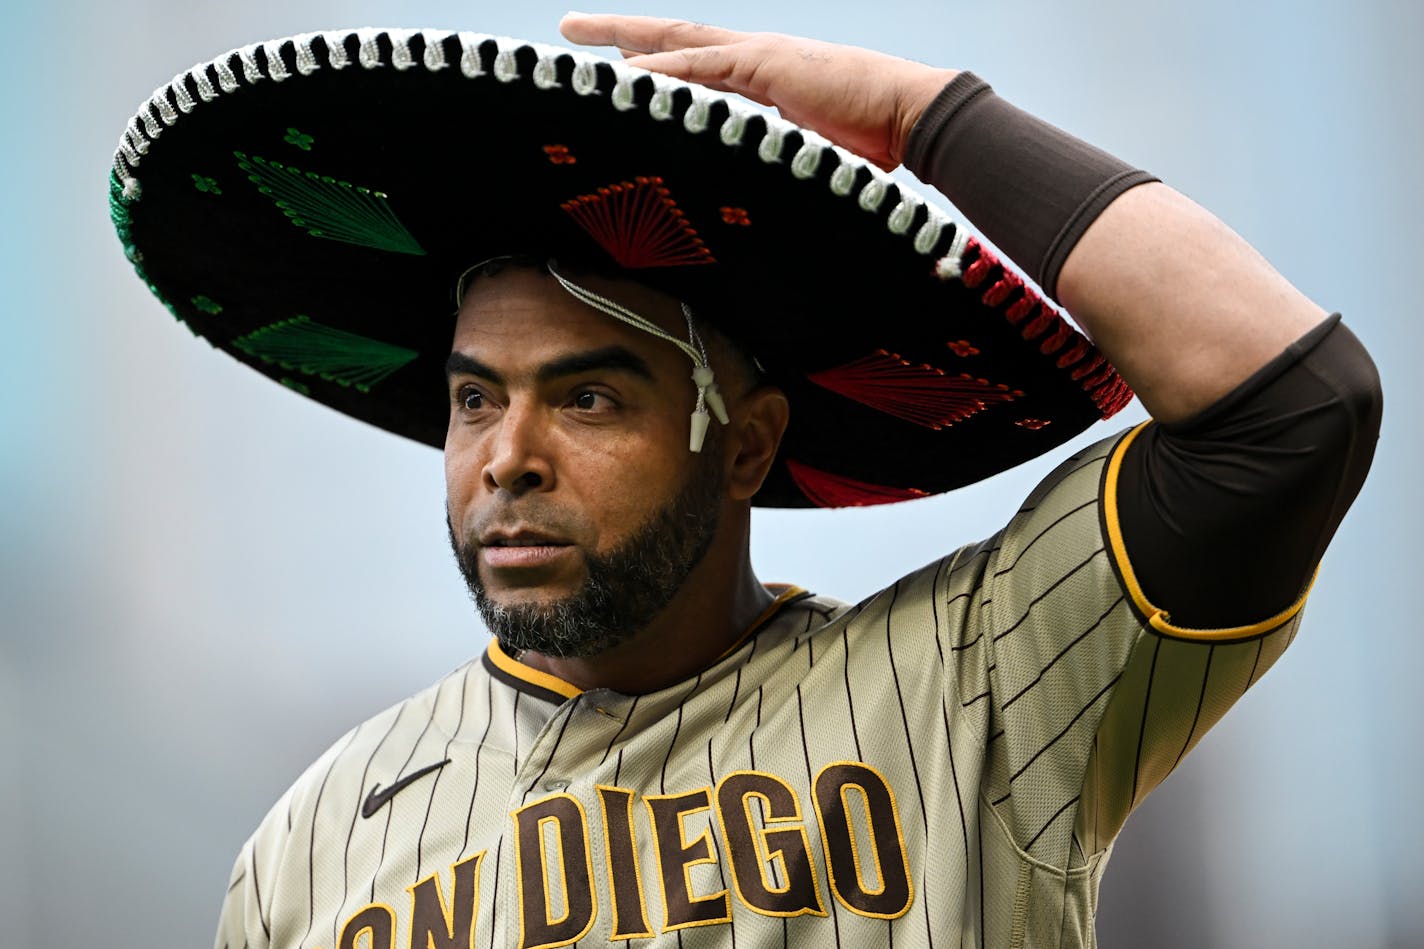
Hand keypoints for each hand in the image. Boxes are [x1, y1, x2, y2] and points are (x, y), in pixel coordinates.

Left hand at [559, 14, 956, 170]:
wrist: (914, 118)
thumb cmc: (875, 145)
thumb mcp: (811, 156)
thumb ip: (778, 162)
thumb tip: (757, 196)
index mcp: (765, 78)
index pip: (698, 65)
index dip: (657, 63)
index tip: (619, 66)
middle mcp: (755, 58)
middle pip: (675, 38)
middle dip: (621, 31)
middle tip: (573, 28)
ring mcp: (758, 56)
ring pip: (676, 41)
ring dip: (624, 37)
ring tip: (576, 34)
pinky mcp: (764, 65)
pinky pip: (700, 66)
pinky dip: (660, 67)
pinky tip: (623, 70)